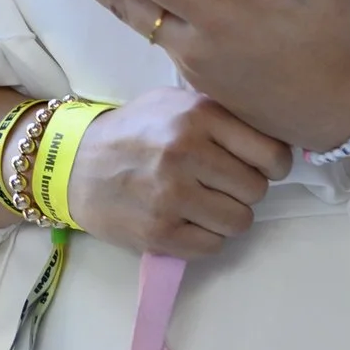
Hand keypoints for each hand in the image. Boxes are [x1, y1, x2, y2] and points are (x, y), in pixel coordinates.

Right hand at [65, 86, 290, 257]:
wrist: (74, 163)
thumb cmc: (134, 130)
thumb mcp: (176, 102)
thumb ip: (221, 114)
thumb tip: (274, 134)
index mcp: (197, 116)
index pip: (270, 153)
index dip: (273, 165)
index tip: (261, 167)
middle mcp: (186, 153)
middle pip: (257, 190)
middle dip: (245, 190)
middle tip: (222, 184)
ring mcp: (171, 195)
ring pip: (239, 221)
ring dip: (227, 216)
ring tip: (205, 203)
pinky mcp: (158, 231)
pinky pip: (212, 246)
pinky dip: (206, 238)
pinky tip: (189, 221)